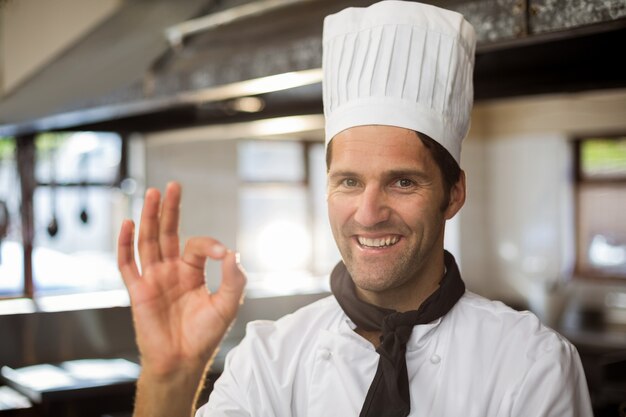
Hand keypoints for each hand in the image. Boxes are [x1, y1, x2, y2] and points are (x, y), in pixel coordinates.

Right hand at [117, 182, 245, 376]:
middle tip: (173, 185)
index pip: (196, 245)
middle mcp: (171, 271)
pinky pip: (128, 264)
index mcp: (192, 272)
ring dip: (150, 218)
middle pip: (168, 233)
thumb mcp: (228, 304)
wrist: (183, 361)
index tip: (223, 253)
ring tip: (153, 193)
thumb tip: (232, 252)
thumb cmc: (205, 334)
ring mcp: (153, 279)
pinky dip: (126, 245)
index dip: (210, 244)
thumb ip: (234, 278)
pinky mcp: (138, 291)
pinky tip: (129, 224)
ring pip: (148, 242)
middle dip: (171, 210)